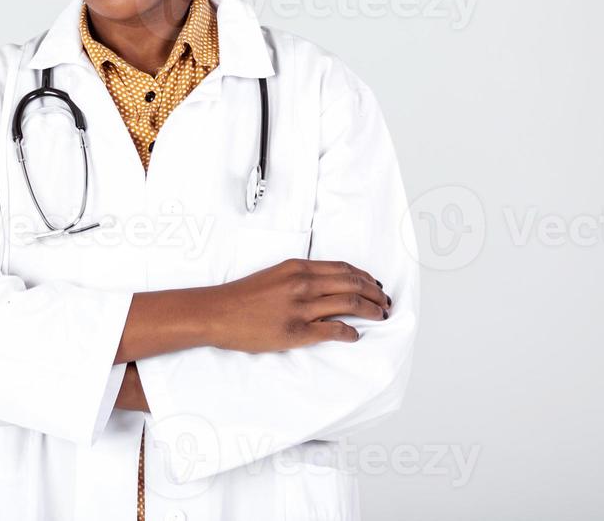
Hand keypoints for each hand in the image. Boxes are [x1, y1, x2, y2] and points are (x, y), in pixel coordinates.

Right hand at [201, 259, 390, 352]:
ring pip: (350, 304)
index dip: (366, 277)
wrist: (217, 312)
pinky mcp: (297, 331)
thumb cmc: (243, 296)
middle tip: (386, 303)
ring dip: (371, 311)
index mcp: (298, 268)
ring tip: (380, 316)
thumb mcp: (275, 275)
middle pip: (353, 284)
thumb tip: (327, 284)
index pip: (344, 268)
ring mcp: (301, 308)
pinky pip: (334, 330)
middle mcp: (303, 284)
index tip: (376, 285)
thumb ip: (301, 277)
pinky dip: (351, 332)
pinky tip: (355, 335)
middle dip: (376, 294)